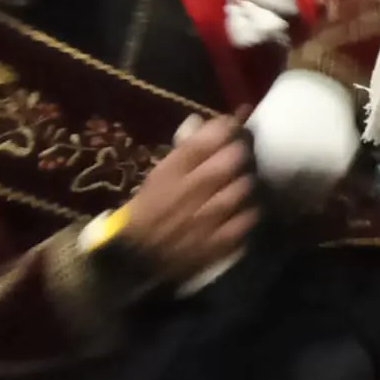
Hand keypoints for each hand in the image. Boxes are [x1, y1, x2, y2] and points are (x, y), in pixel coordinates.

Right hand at [118, 115, 256, 281]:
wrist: (133, 256)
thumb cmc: (150, 209)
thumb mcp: (158, 176)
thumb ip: (183, 151)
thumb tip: (202, 122)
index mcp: (166, 176)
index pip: (197, 146)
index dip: (221, 129)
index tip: (232, 122)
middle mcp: (182, 197)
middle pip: (221, 168)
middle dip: (237, 155)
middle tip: (242, 152)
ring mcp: (198, 223)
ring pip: (234, 195)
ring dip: (243, 184)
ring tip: (243, 181)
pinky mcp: (210, 246)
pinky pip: (239, 226)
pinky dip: (246, 215)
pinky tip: (246, 210)